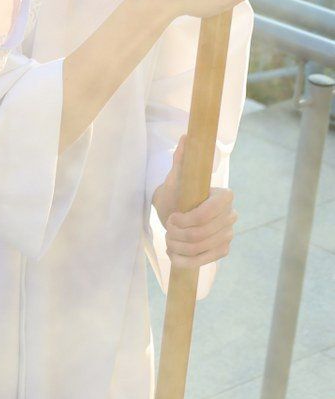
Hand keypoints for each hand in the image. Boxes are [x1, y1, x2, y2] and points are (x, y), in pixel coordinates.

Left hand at [153, 139, 235, 268]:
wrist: (177, 210)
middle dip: (178, 234)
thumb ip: (182, 159)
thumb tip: (187, 137)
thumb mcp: (176, 177)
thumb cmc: (177, 192)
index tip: (171, 219)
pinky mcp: (223, 250)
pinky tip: (174, 255)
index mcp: (224, 196)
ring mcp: (229, 234)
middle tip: (167, 229)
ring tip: (168, 240)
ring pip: (201, 248)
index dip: (187, 220)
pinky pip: (206, 261)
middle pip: (202, 233)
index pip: (209, 213)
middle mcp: (231, 215)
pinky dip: (185, 261)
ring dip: (178, 247)